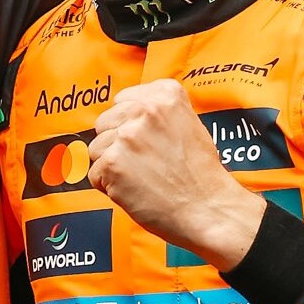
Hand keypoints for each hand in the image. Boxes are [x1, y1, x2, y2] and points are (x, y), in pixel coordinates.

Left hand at [89, 81, 265, 270]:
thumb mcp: (189, 124)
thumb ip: (157, 113)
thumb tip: (124, 111)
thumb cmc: (200, 173)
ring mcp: (126, 136)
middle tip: (145, 163)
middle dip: (117, 144)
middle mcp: (144, 110)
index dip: (129, 123)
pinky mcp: (112, 163)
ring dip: (112, 165)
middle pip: (104, 123)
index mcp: (165, 95)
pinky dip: (109, 187)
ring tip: (142, 177)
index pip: (122, 100)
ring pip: (96, 148)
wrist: (208, 209)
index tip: (146, 139)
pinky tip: (135, 190)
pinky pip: (95, 174)